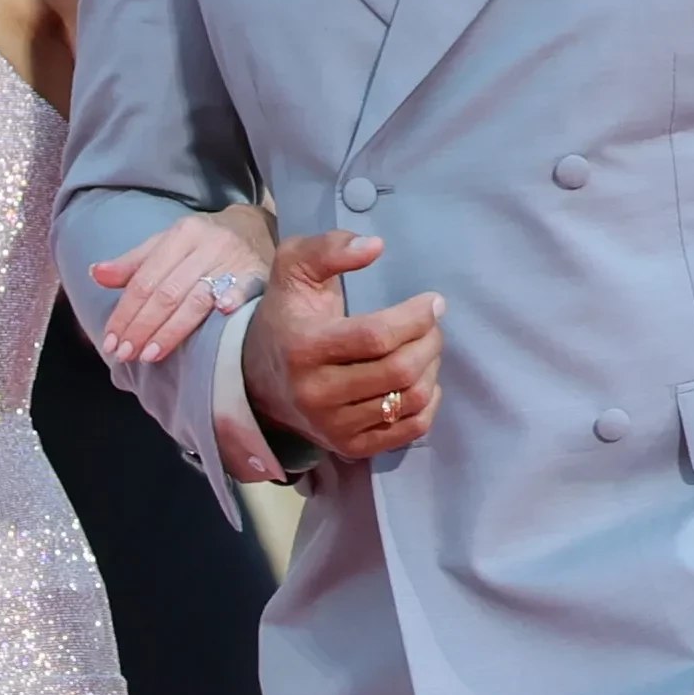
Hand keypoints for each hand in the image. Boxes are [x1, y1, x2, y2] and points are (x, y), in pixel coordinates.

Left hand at [89, 201, 275, 365]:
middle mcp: (206, 245)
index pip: (145, 280)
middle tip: (125, 354)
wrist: (256, 227)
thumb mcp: (168, 245)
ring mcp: (233, 259)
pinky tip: (223, 313)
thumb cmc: (204, 242)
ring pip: (197, 297)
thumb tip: (95, 274)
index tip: (111, 342)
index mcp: (181, 235)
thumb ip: (134, 264)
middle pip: (167, 292)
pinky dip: (234, 298)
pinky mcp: (258, 273)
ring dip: (172, 329)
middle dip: (142, 327)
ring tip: (150, 355)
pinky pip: (245, 287)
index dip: (125, 313)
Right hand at [240, 229, 444, 461]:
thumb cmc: (287, 315)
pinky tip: (420, 380)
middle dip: (430, 341)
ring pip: (410, 400)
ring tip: (426, 348)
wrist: (259, 377)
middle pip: (400, 370)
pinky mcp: (350, 447)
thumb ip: (330, 248)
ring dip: (431, 369)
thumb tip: (375, 247)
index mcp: (304, 348)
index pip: (376, 336)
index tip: (434, 302)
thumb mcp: (294, 267)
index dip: (416, 317)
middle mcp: (317, 393)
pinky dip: (428, 403)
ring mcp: (334, 426)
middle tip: (433, 324)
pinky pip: (410, 430)